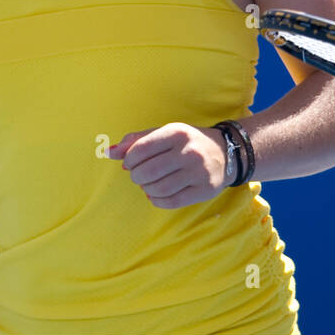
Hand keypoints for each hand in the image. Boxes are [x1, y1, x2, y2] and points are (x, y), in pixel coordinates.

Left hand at [108, 123, 229, 208]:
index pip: (140, 150)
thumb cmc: (188, 143)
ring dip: (146, 189)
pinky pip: (170, 202)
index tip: (131, 163)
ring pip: (157, 189)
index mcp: (177, 132)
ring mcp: (198, 172)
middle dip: (136, 177)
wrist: (226, 153)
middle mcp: (189, 151)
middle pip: (147, 172)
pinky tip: (157, 194)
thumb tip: (108, 152)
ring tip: (150, 184)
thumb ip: (136, 141)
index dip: (128, 160)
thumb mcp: (165, 134)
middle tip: (140, 175)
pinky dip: (157, 200)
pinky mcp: (204, 190)